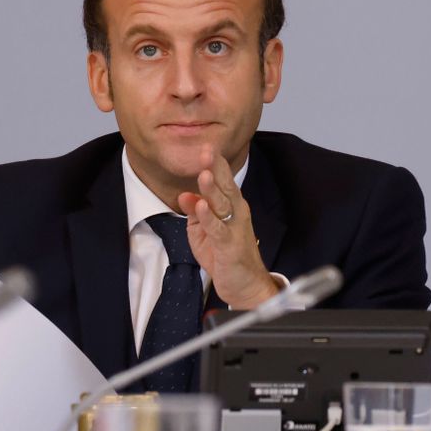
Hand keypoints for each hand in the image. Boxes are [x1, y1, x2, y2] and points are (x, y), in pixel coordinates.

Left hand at [176, 144, 278, 309]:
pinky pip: (218, 229)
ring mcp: (234, 228)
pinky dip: (209, 218)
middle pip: (225, 186)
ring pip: (222, 205)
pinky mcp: (230, 246)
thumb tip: (184, 194)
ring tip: (204, 173)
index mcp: (230, 206)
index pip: (222, 180)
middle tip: (207, 149)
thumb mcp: (204, 230)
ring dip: (212, 189)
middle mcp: (236, 213)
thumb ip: (196, 211)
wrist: (245, 285)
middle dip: (215, 168)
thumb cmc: (226, 256)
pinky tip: (202, 206)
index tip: (205, 145)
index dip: (214, 163)